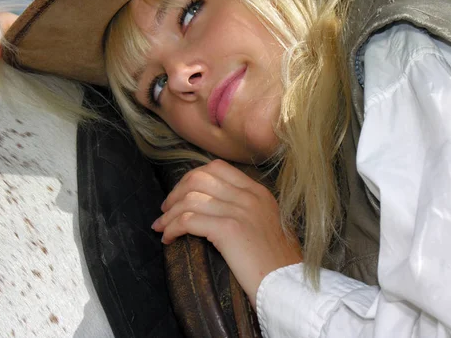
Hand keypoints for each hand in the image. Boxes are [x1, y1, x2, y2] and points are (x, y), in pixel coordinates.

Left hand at [151, 159, 302, 307]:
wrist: (288, 283)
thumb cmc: (276, 261)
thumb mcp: (267, 222)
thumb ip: (245, 208)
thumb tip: (212, 206)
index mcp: (257, 191)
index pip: (217, 167)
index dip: (192, 178)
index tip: (181, 194)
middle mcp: (248, 196)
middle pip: (199, 178)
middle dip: (176, 192)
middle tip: (166, 210)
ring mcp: (239, 210)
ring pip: (190, 199)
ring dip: (169, 213)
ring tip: (162, 227)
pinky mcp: (229, 229)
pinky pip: (188, 220)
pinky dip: (172, 228)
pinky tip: (169, 238)